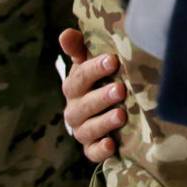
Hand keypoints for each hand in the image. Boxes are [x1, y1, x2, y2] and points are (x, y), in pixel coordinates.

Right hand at [60, 29, 125, 162]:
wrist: (103, 109)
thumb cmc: (98, 79)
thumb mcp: (89, 61)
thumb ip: (79, 48)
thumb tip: (66, 34)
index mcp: (74, 86)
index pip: (80, 77)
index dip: (94, 69)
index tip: (113, 60)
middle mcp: (75, 109)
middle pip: (83, 105)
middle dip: (101, 97)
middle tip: (121, 89)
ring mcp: (82, 130)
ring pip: (87, 129)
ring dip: (104, 122)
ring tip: (121, 115)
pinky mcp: (91, 148)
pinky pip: (92, 153)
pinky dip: (100, 150)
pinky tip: (111, 145)